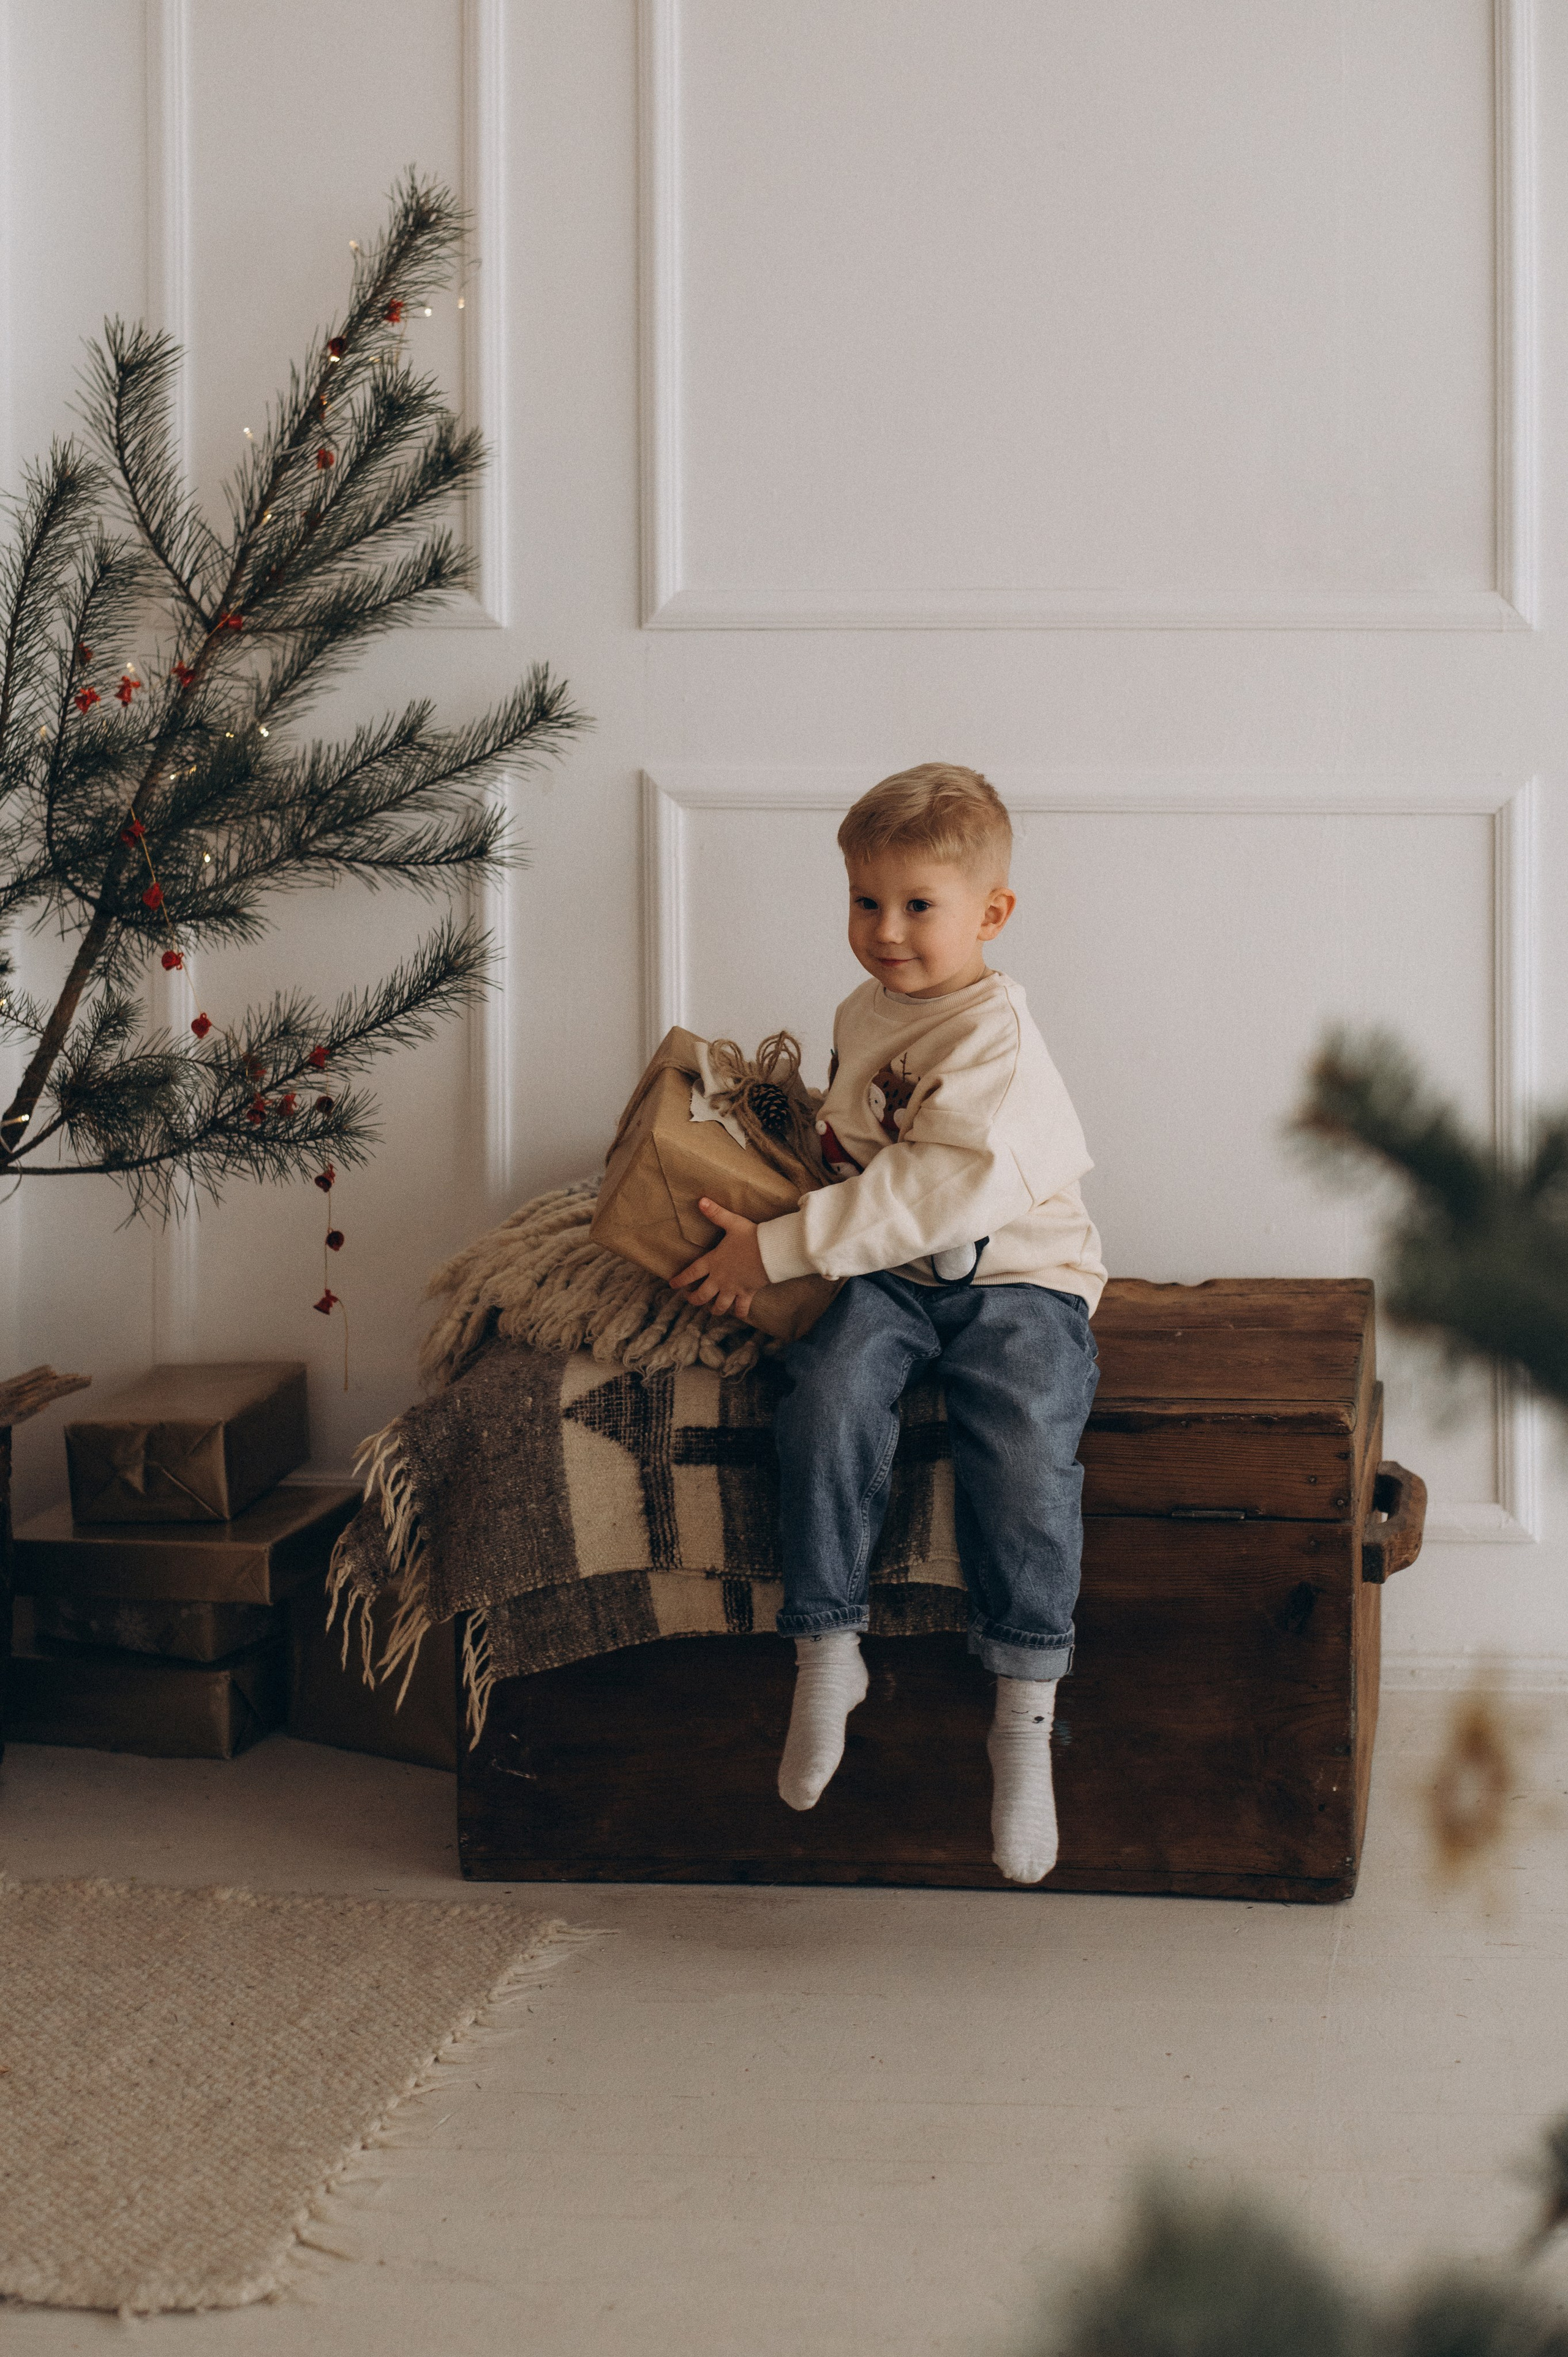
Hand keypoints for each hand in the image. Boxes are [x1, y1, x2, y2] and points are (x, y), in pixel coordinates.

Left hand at [671, 1198, 768, 1317]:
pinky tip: (738, 1313)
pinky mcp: (747, 1293)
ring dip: (714, 1309)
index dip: (680, 1280)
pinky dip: (739, 1313)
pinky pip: (741, 1309)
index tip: (672, 1285)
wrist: (771, 1251)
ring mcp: (733, 1288)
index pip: (691, 1273)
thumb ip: (715, 1213)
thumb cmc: (751, 1236)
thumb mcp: (732, 1223)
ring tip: (713, 1309)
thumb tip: (700, 1200)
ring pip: (719, 1306)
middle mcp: (720, 1279)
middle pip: (702, 1295)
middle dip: (694, 1300)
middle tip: (690, 1299)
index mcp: (713, 1262)